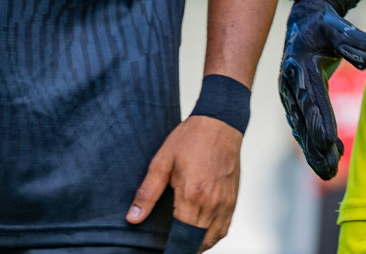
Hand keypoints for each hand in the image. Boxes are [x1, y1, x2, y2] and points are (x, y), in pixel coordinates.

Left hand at [126, 116, 242, 250]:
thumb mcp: (161, 161)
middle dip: (182, 247)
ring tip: (182, 243)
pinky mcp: (233, 200)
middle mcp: (212, 203)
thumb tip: (133, 218)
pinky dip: (212, 237)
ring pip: (213, 239)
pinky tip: (200, 234)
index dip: (170, 247)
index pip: (181, 237)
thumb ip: (147, 193)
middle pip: (197, 242)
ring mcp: (225, 203)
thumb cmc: (190, 138)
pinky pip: (224, 229)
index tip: (161, 248)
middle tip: (168, 245)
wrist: (219, 123)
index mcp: (192, 195)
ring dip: (197, 245)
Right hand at [278, 0, 365, 178]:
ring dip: (313, 150)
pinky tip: (332, 155)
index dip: (320, 122)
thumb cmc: (324, 24)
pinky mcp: (295, 100)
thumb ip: (353, 40)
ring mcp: (290, 94)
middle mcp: (291, 83)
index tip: (329, 143)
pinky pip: (303, 124)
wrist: (304, 22)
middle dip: (315, 146)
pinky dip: (314, 141)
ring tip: (329, 173)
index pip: (312, 98)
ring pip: (301, 127)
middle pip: (304, 120)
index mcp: (299, 66)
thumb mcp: (337, 27)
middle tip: (329, 170)